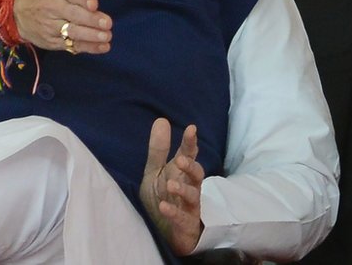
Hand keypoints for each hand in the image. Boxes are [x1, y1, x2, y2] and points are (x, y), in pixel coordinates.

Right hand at [12, 0, 122, 53]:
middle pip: (73, 14)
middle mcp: (52, 6)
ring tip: (106, 37)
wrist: (16, 8)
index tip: (94, 5)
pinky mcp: (50, 41)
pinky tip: (102, 47)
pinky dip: (87, 47)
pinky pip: (70, 45)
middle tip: (108, 24)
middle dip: (91, 20)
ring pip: (71, 32)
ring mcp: (50, 25)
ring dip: (90, 36)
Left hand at [140, 119, 203, 255]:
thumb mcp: (155, 173)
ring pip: (193, 196)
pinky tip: (163, 208)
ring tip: (170, 185)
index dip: (190, 143)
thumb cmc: (162, 198)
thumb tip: (162, 120)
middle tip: (180, 160)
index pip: (188, 155)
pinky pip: (183, 219)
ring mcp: (189, 207)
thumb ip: (158, 150)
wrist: (164, 233)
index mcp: (181, 174)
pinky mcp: (186, 226)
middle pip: (196, 175)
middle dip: (190, 167)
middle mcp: (189, 188)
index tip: (191, 129)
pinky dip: (174, 214)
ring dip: (183, 190)